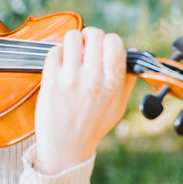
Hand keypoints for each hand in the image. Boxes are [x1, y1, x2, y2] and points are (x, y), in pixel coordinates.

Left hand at [34, 27, 136, 174]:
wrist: (65, 148)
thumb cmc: (92, 126)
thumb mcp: (118, 106)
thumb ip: (127, 79)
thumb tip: (131, 51)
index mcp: (112, 85)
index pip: (115, 44)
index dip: (110, 40)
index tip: (104, 47)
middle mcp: (92, 80)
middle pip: (94, 35)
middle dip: (91, 37)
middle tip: (87, 46)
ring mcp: (70, 80)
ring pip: (72, 37)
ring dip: (74, 41)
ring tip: (73, 52)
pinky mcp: (50, 82)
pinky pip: (54, 51)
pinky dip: (58, 51)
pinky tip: (61, 62)